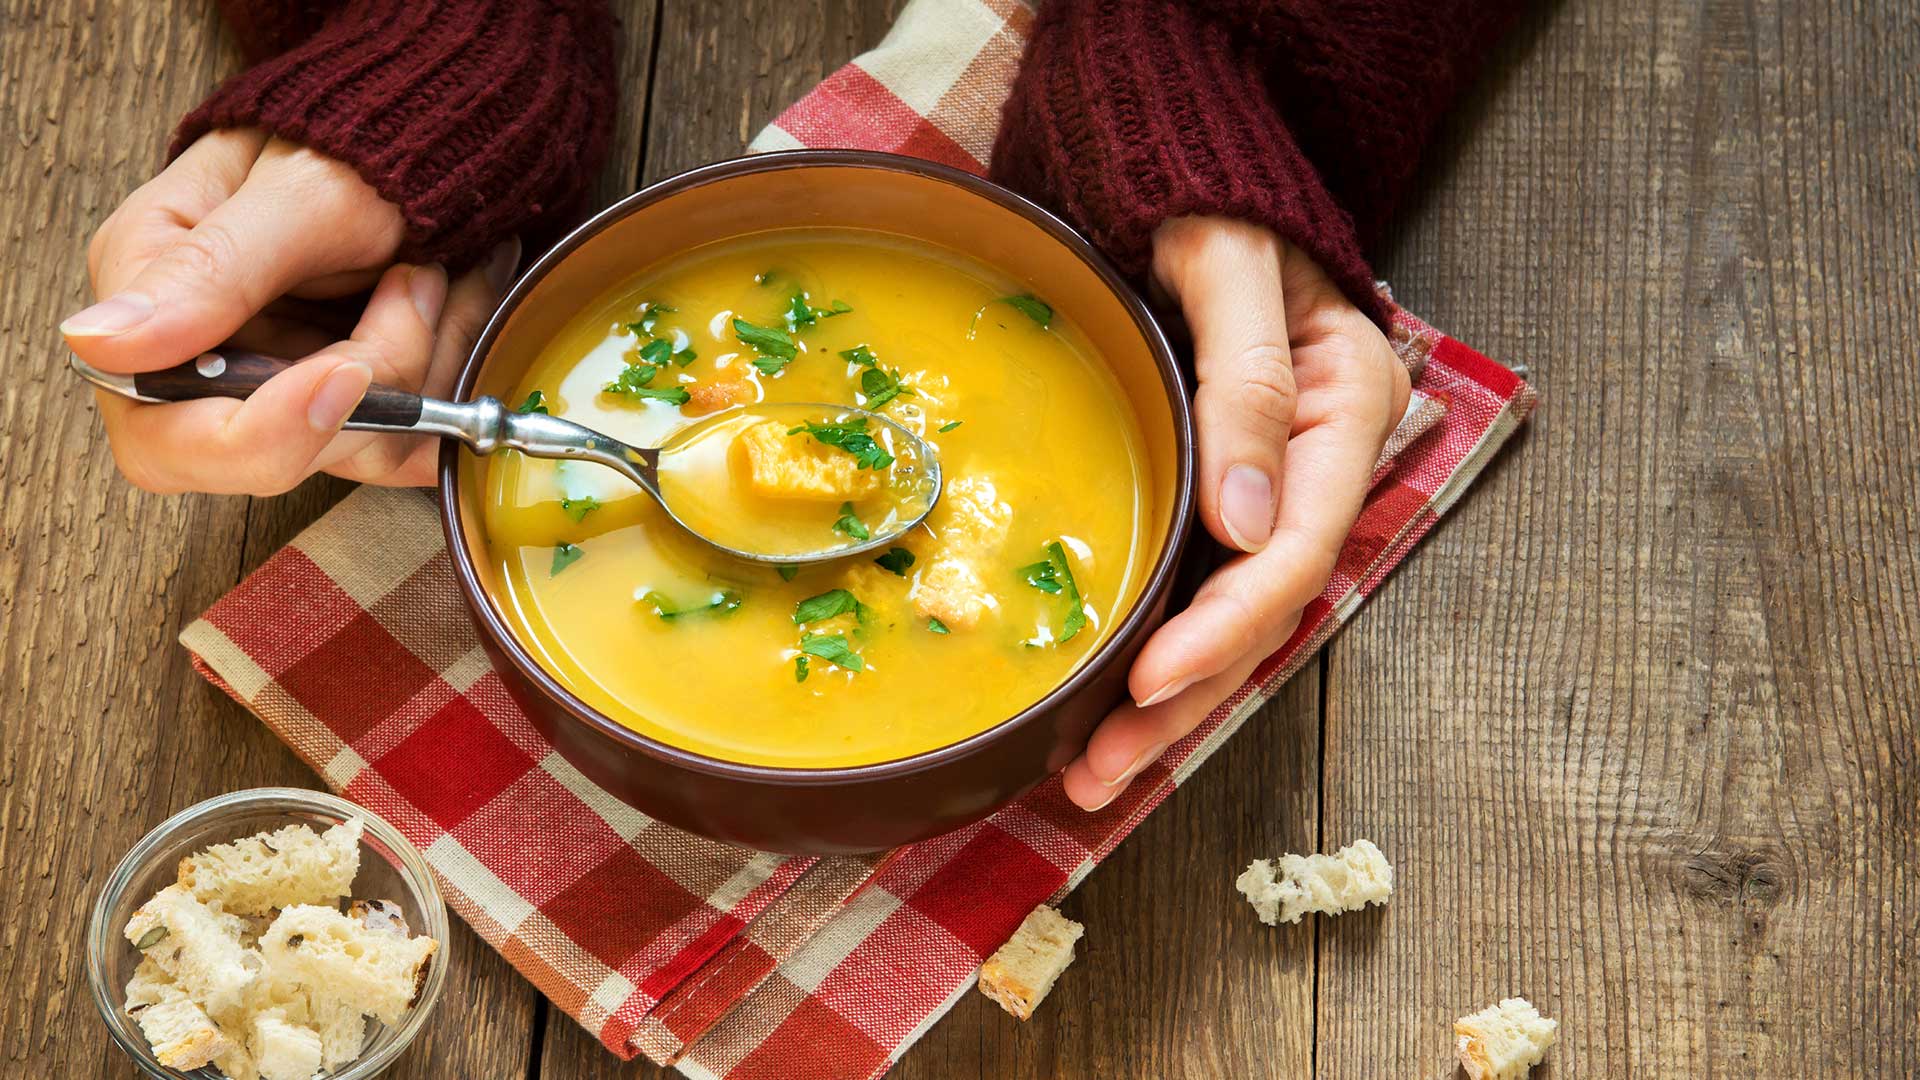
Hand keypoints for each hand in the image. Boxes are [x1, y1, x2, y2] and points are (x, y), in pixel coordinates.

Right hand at [62, 128, 516, 492]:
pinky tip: (454, 300)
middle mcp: (206, 363)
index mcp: (153, 303)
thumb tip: (97, 343)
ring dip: (429, 357)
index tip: (349, 373)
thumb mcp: (294, 191)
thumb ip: (210, 269)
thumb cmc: (342, 143)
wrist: (413, 137)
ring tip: (433, 269)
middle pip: (274, 460)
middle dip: (373, 381)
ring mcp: (286, 392)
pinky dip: (453, 373)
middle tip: (416, 281)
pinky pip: (414, 437)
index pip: (165, 438)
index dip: (265, 433)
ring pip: (364, 448)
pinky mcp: (354, 407)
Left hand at [1062, 217, 1411, 810]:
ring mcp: (1272, 487)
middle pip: (1262, 611)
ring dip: (1168, 704)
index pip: (1294, 550)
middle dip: (1186, 701)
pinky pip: (1198, 590)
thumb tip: (1242, 522)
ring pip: (1230, 620)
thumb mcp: (1229, 266)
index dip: (1225, 626)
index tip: (1152, 680)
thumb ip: (1244, 382)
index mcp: (1342, 412)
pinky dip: (1157, 655)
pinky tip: (1108, 708)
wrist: (1195, 178)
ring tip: (1090, 774)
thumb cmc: (1214, 202)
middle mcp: (1316, 468)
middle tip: (1101, 770)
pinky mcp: (1220, 495)